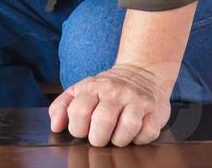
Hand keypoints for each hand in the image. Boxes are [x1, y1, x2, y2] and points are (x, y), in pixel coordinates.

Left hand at [49, 63, 172, 147]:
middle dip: (97, 139)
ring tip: (116, 136)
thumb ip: (63, 106)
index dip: (77, 129)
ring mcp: (137, 100)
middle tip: (99, 138)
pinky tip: (134, 133)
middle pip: (103, 122)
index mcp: (94, 87)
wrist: (143, 71)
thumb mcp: (82, 89)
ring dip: (119, 140)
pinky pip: (148, 133)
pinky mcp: (156, 111)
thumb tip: (55, 127)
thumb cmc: (108, 88)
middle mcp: (116, 92)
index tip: (82, 130)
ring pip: (128, 127)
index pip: (79, 112)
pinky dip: (139, 139)